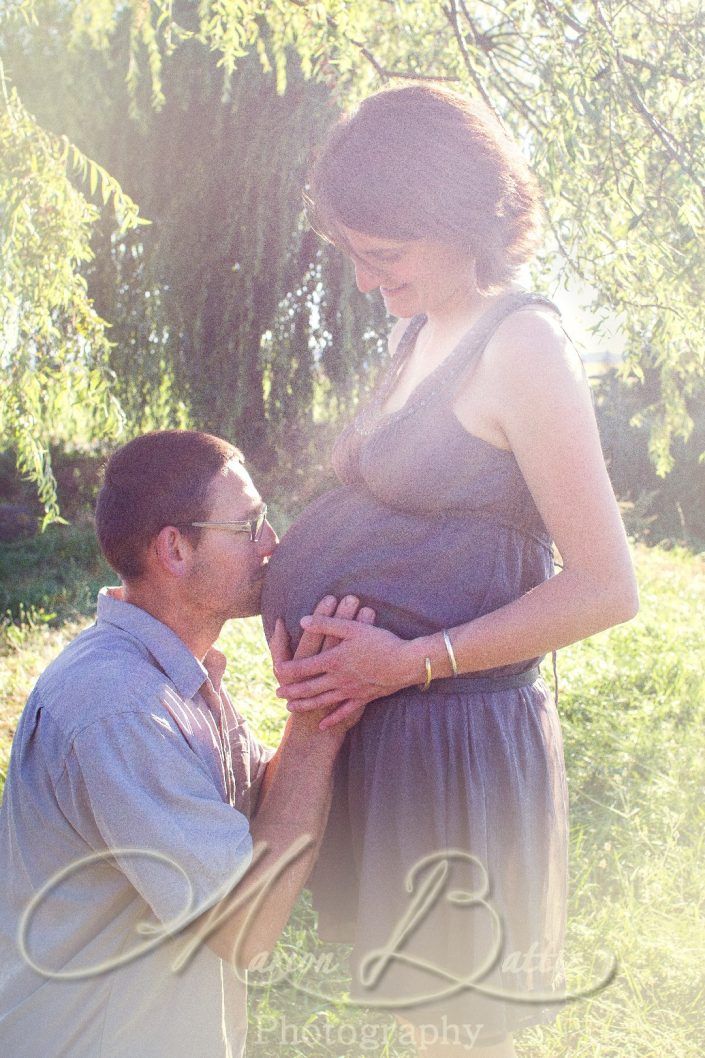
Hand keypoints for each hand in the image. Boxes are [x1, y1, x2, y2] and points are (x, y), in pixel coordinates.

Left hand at [275, 614, 413, 726]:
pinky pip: (343, 712)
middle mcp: (338, 679)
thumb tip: (302, 621)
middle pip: (308, 688)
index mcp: (333, 661)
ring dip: (304, 705)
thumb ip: (326, 624)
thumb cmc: (380, 642)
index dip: (288, 669)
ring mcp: (350, 692)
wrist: (406, 663)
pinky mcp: (362, 699)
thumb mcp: (352, 628)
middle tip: (277, 693)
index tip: (277, 671)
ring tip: (290, 708)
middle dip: (291, 691)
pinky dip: (331, 719)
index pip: (303, 667)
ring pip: (321, 701)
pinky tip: (322, 724)